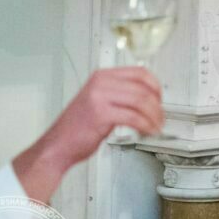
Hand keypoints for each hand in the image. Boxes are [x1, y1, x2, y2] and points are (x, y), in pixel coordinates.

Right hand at [12, 68, 162, 203]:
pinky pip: (134, 117)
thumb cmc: (78, 127)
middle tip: (161, 118)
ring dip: (154, 117)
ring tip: (156, 127)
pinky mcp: (101, 113)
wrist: (57, 145)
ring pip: (141, 102)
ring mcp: (99, 97)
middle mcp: (101, 83)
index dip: (156, 86)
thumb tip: (149, 96)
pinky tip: (148, 132)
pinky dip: (146, 126)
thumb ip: (120, 94)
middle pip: (143, 88)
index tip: (160, 99)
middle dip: (157, 105)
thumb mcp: (100, 101)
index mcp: (102, 76)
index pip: (140, 73)